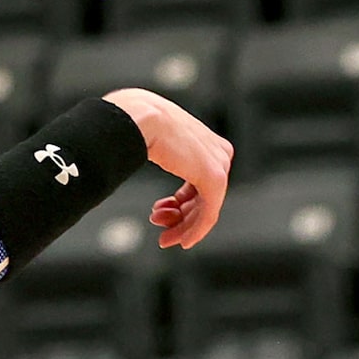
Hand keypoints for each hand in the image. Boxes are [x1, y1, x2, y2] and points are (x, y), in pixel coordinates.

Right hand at [103, 87, 233, 248]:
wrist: (141, 117)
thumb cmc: (140, 122)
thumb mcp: (157, 140)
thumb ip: (163, 152)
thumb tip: (146, 158)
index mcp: (205, 141)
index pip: (198, 183)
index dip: (179, 204)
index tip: (160, 214)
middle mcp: (218, 152)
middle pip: (202, 197)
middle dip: (180, 218)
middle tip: (163, 233)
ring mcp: (218, 164)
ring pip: (206, 208)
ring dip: (184, 227)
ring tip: (164, 236)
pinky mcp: (214, 178)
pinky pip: (209, 213)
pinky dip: (196, 230)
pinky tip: (183, 241)